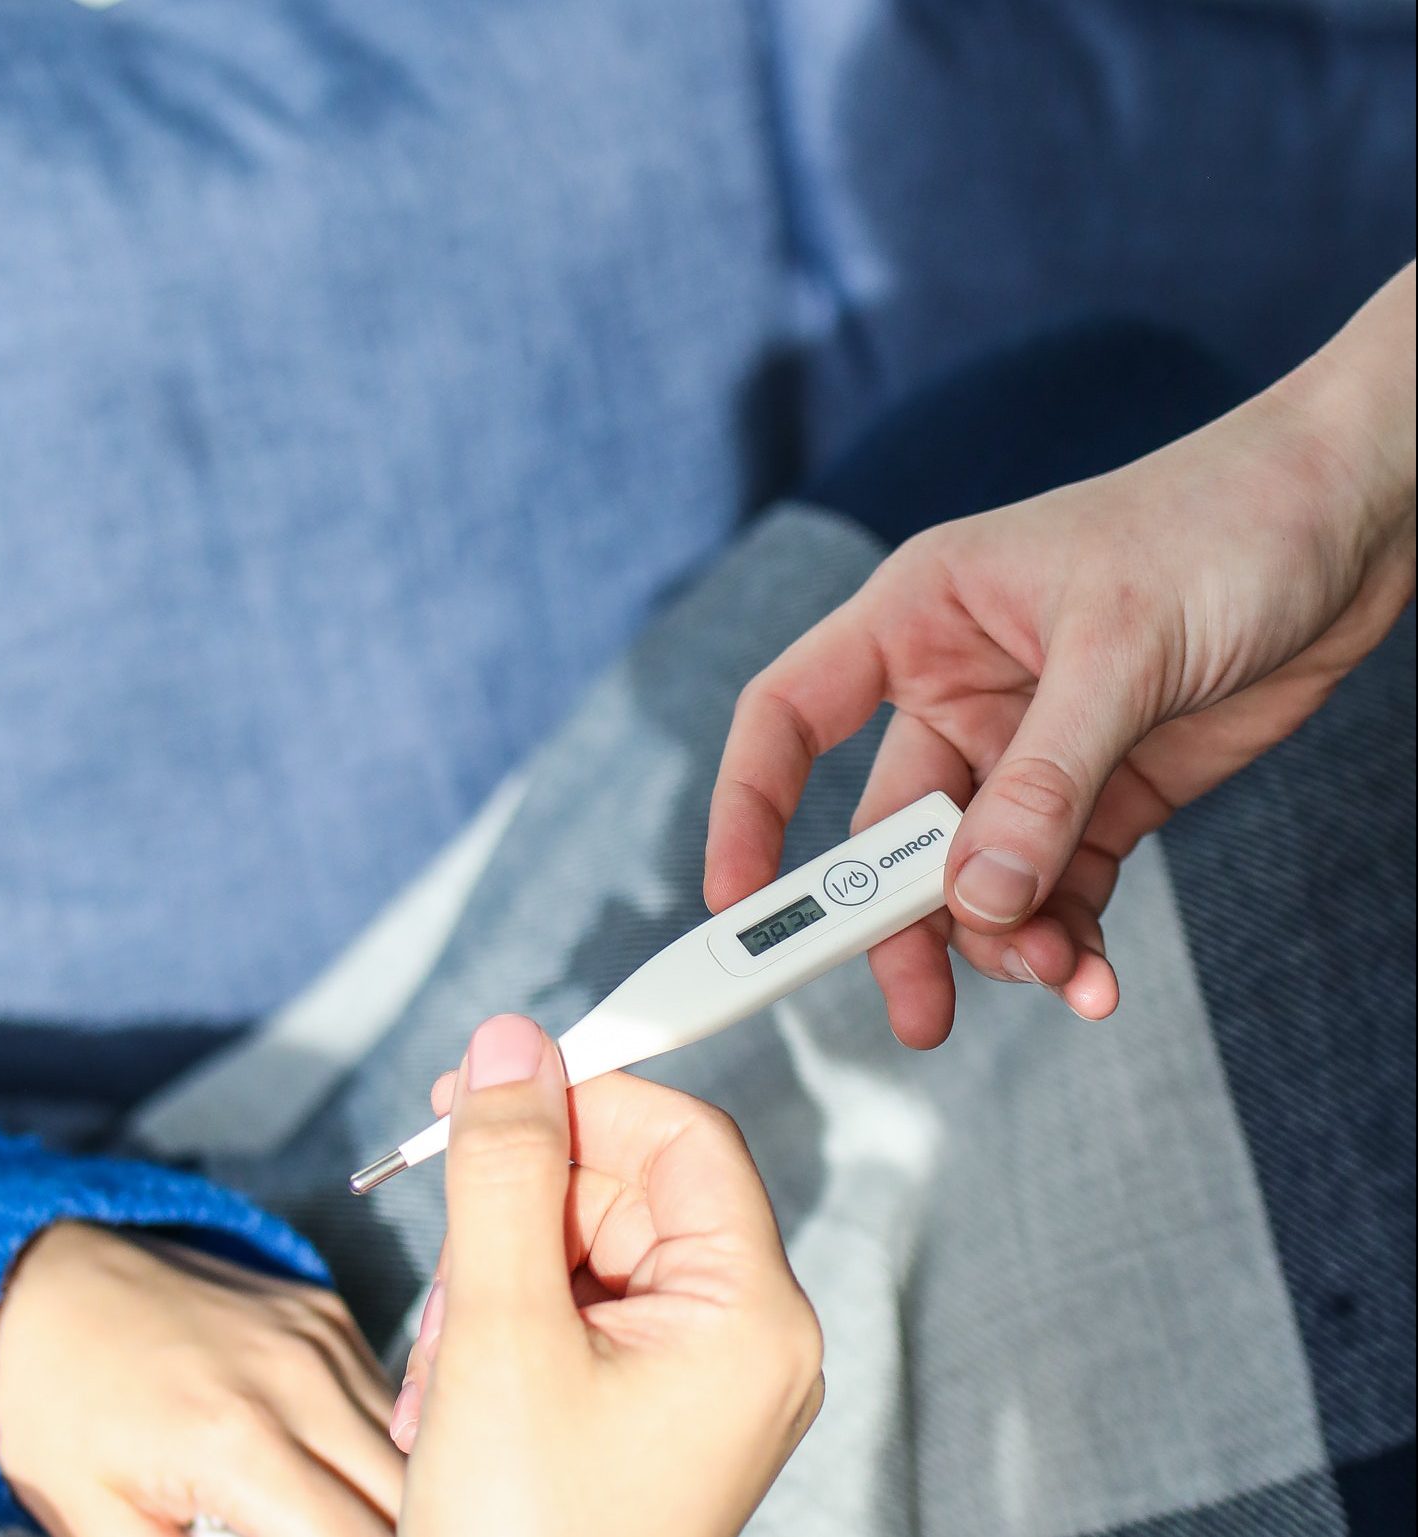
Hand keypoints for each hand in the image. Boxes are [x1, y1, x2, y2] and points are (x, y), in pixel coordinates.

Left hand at [0, 1222, 399, 1536]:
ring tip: (349, 1522)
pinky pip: (387, 1393)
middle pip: (406, 1494)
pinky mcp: (324, 1312)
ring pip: (413, 1442)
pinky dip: (384, 1444)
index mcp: (237, 1444)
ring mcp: (318, 1336)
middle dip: (397, 1534)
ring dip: (395, 1496)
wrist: (43, 1284)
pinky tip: (344, 1475)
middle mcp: (296, 1380)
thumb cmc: (59, 1412)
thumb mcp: (95, 1522)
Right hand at [394, 1014, 822, 1536]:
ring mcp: (690, 1379)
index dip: (586, 1097)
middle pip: (627, 1188)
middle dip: (521, 1206)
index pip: (683, 1139)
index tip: (487, 1087)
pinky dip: (502, 1324)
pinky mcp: (641, 1407)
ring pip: (583, 1246)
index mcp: (749, 1317)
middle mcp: (739, 1341)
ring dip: (494, 1274)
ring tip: (447, 1365)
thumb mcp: (500, 1331)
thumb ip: (507, 1170)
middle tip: (443, 1236)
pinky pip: (572, 1309)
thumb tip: (512, 1044)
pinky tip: (454, 1387)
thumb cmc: (528, 1533)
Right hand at [707, 264, 1415, 1046]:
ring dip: (1004, 940)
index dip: (749, 808)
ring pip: (974, 876)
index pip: (788, 717)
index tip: (738, 903)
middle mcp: (957, 688)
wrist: (1360, 513)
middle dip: (899, 924)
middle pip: (887, 830)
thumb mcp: (1122, 650)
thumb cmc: (1223, 523)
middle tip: (917, 1013)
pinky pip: (1057, 886)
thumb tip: (975, 903)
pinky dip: (1068, 938)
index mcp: (919, 618)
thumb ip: (1044, 782)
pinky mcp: (1103, 793)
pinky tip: (1094, 975)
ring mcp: (1029, 748)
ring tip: (1065, 972)